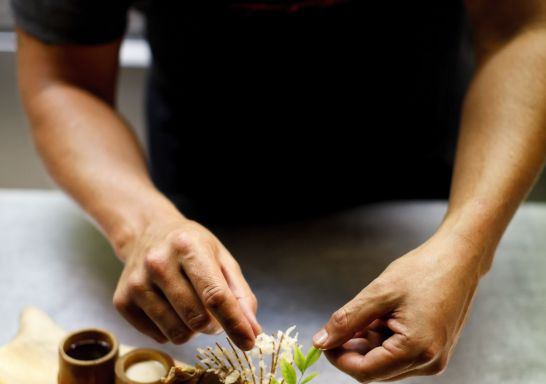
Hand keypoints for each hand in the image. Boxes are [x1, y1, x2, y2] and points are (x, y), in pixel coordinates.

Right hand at [112, 209, 260, 349]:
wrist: (147, 232)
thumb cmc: (191, 247)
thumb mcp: (221, 258)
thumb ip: (240, 294)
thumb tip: (252, 330)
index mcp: (188, 246)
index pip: (214, 294)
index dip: (234, 322)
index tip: (248, 342)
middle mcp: (158, 263)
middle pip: (196, 318)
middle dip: (212, 324)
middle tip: (212, 311)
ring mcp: (137, 282)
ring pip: (177, 333)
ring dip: (192, 329)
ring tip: (189, 306)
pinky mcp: (122, 301)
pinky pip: (158, 337)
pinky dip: (171, 329)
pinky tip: (169, 306)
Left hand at [313, 231, 485, 381]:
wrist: (458, 258)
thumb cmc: (424, 270)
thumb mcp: (378, 293)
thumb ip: (347, 320)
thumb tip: (321, 342)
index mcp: (417, 350)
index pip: (365, 372)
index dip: (339, 358)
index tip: (324, 340)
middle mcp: (429, 362)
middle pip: (375, 369)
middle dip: (353, 349)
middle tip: (343, 322)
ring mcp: (433, 357)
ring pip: (385, 362)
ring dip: (367, 343)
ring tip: (369, 313)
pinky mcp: (434, 349)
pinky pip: (398, 354)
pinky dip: (382, 339)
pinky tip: (381, 316)